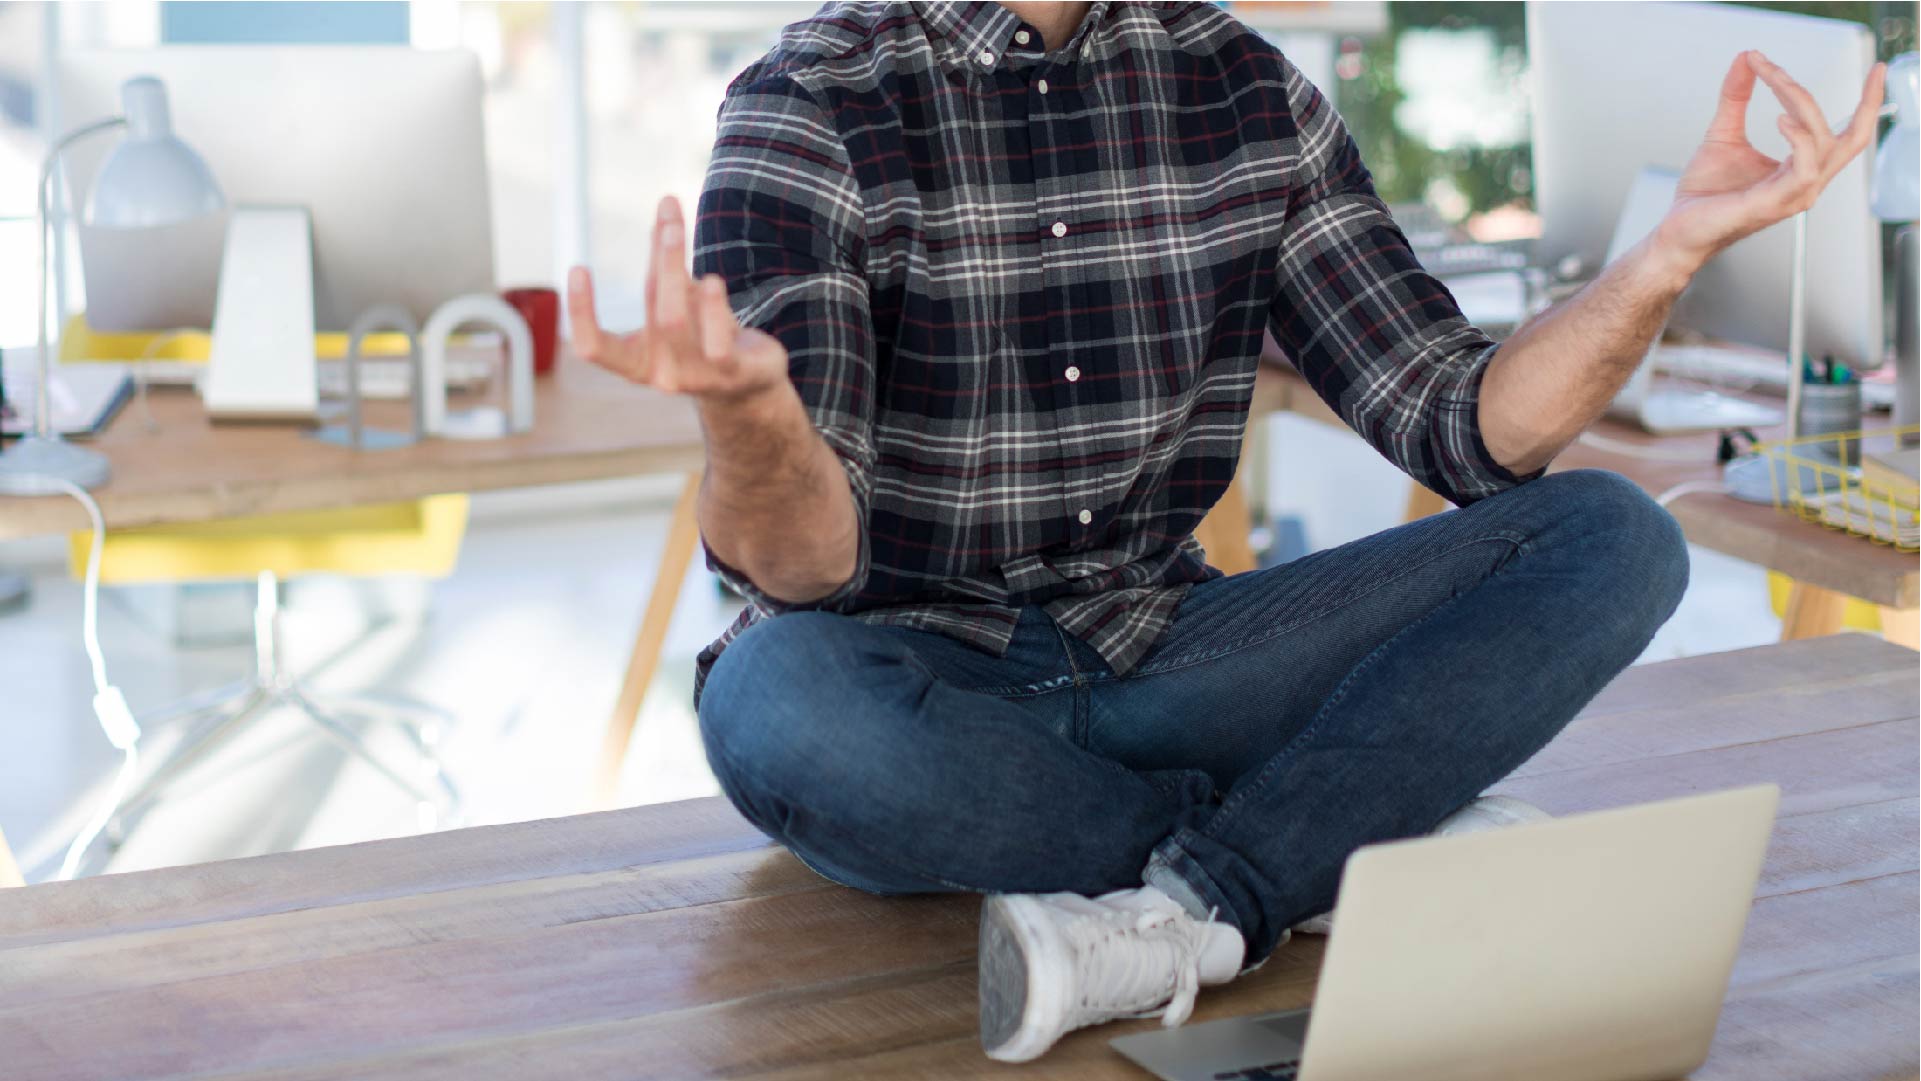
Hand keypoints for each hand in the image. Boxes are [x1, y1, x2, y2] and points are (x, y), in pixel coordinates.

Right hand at [567, 195, 788, 403]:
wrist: (750, 384)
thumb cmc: (701, 334)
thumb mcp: (678, 299)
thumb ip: (667, 259)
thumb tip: (666, 202)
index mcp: (637, 363)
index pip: (594, 348)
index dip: (581, 312)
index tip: (578, 267)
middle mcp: (663, 375)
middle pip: (654, 314)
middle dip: (660, 262)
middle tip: (667, 221)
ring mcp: (697, 378)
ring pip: (677, 321)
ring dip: (677, 273)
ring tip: (677, 232)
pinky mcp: (732, 374)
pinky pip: (717, 341)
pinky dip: (713, 307)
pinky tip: (712, 282)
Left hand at [1654, 51, 1886, 272]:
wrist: (1678, 229)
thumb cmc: (1704, 193)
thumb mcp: (1723, 133)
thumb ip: (1737, 98)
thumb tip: (1746, 58)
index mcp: (1800, 168)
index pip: (1838, 131)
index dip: (1846, 98)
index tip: (1841, 67)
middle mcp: (1805, 182)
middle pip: (1853, 139)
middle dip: (1870, 102)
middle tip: (1874, 69)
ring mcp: (1793, 195)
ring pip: (1825, 144)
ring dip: (1803, 105)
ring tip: (1775, 80)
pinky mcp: (1773, 203)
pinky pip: (1804, 169)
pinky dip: (1799, 139)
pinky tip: (1780, 118)